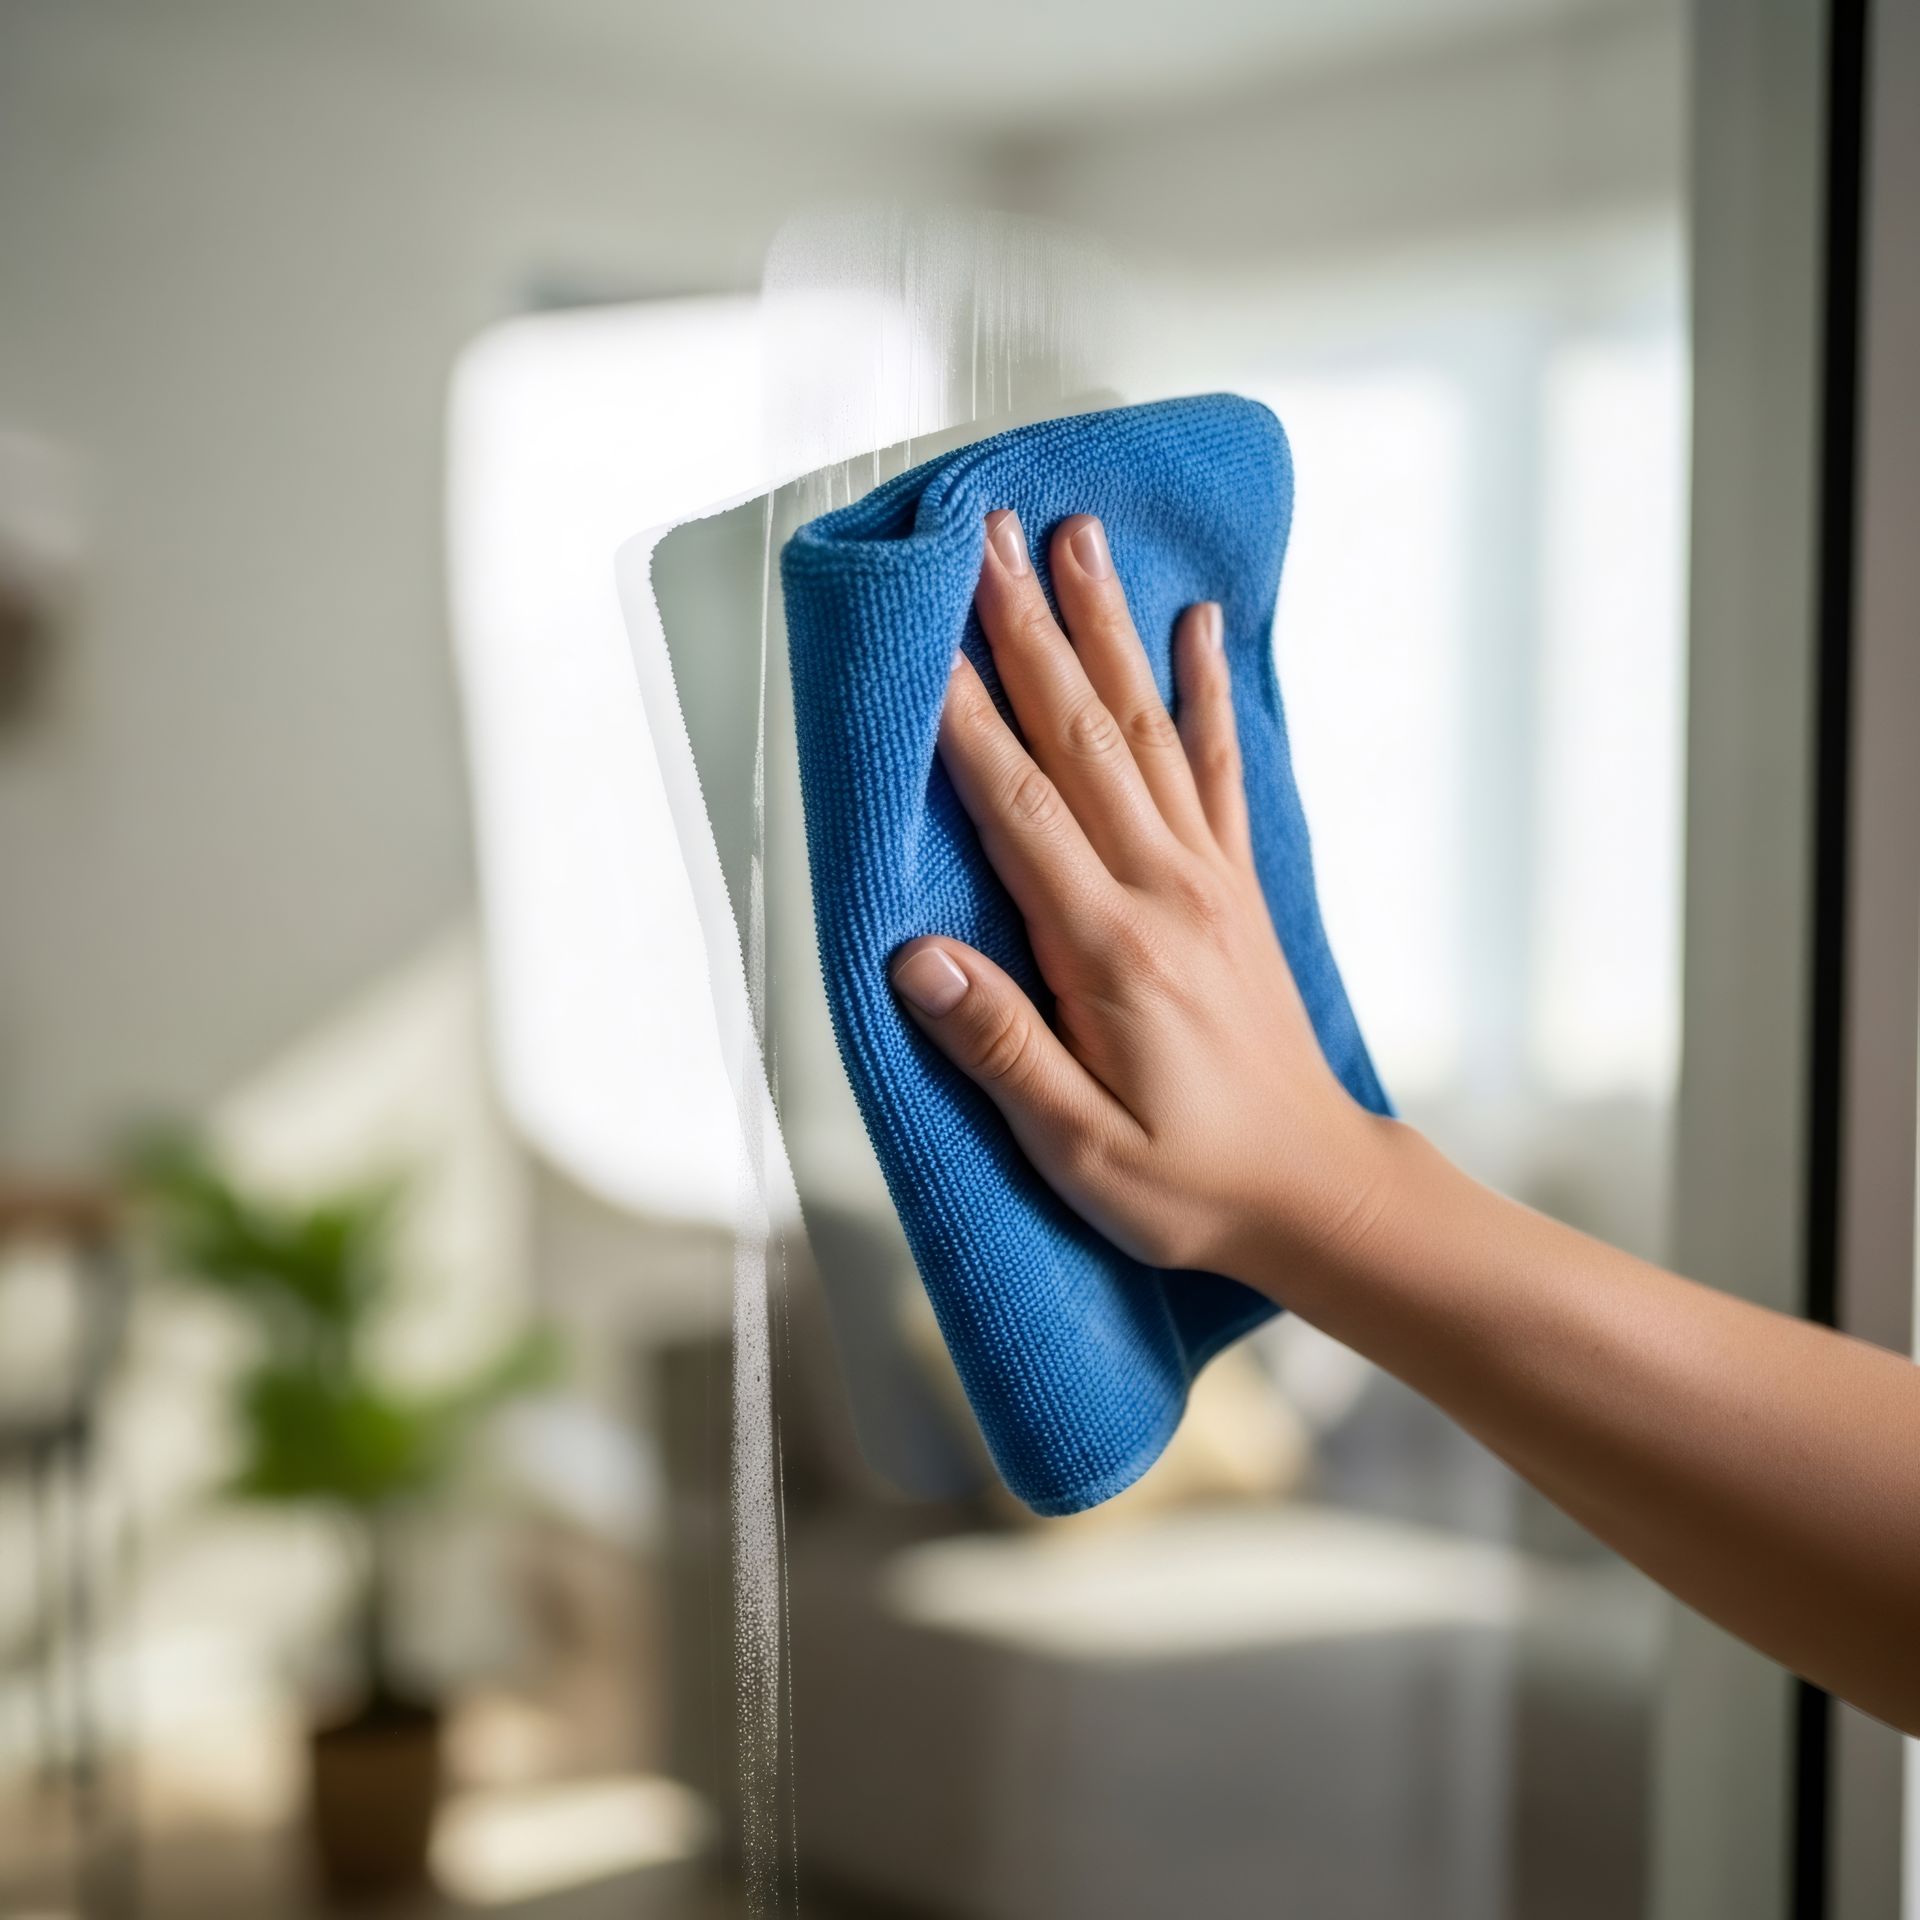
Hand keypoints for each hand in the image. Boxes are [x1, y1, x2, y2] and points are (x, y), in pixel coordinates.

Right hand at [888, 508, 1392, 1291]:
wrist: (1315, 1192)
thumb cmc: (1190, 1182)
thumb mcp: (1077, 1148)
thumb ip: (999, 1048)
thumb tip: (914, 959)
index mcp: (1109, 952)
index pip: (1019, 808)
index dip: (964, 716)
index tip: (923, 629)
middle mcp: (1163, 892)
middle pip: (1081, 736)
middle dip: (1028, 629)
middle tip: (988, 534)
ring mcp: (1208, 880)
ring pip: (1146, 728)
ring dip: (1105, 628)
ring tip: (1076, 538)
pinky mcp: (1236, 887)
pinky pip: (1218, 767)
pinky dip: (1206, 690)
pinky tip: (1197, 625)